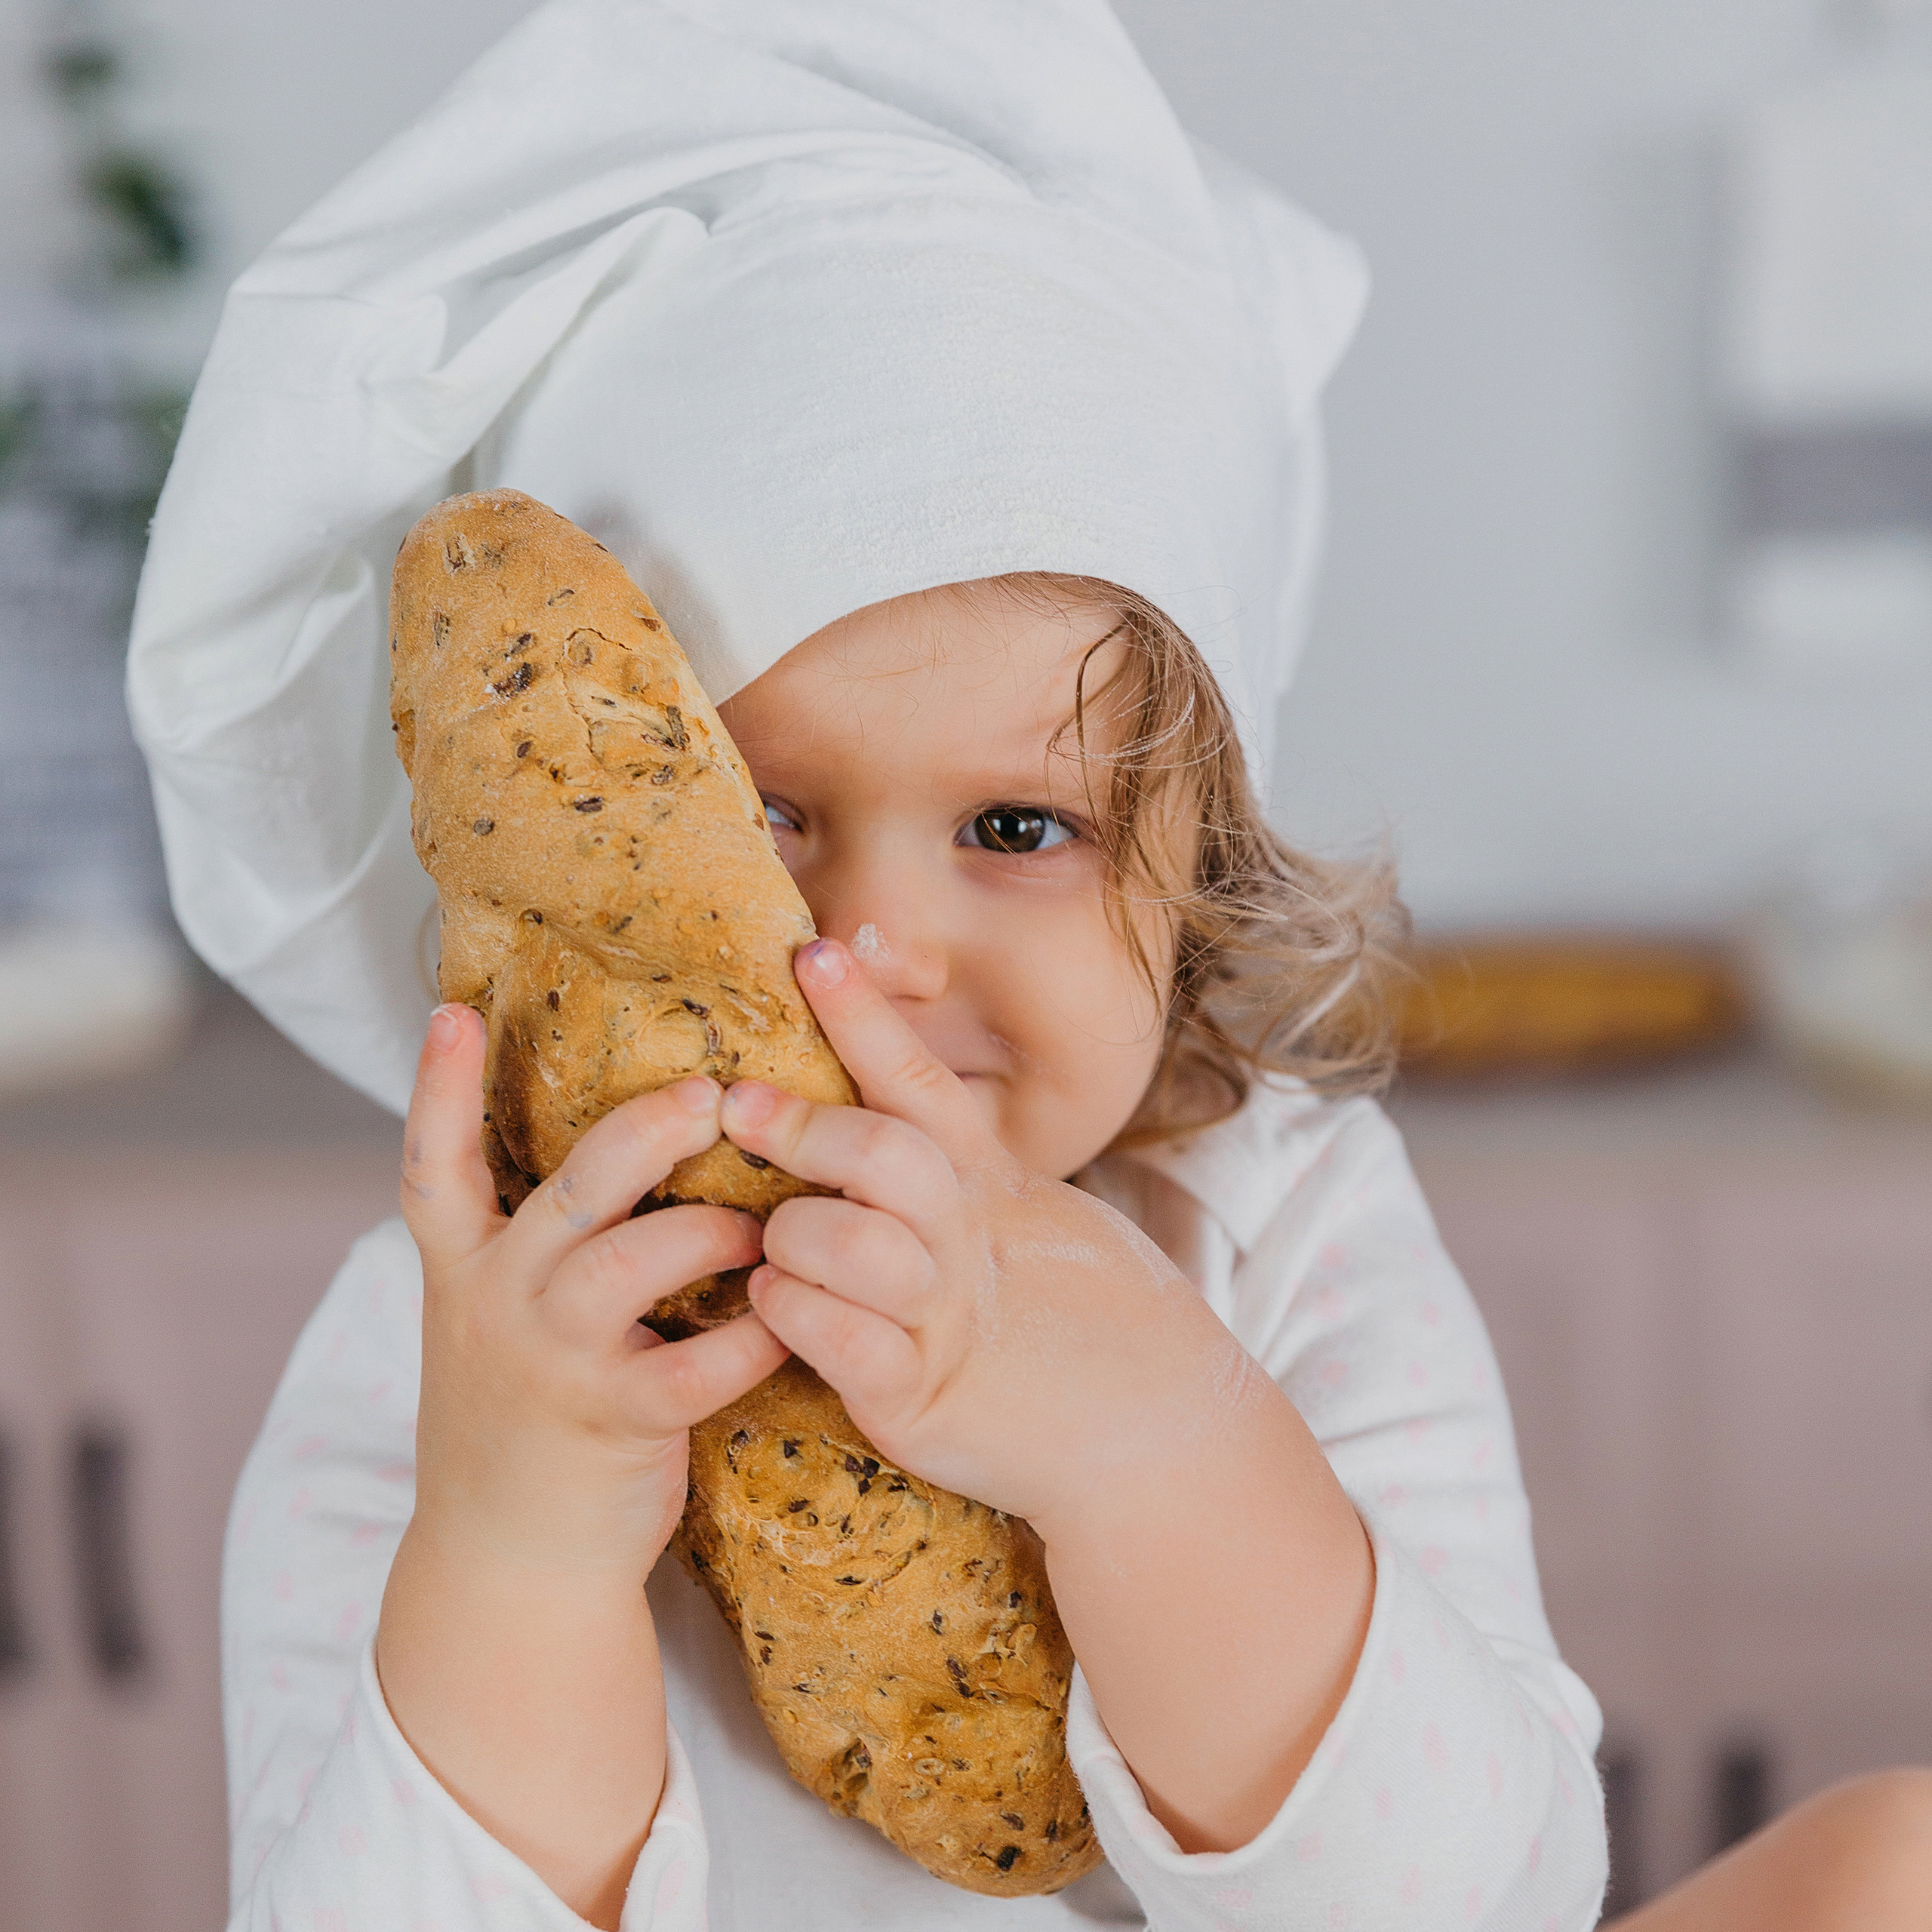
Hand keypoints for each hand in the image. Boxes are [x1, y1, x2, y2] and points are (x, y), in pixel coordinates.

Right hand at [399, 1002, 788, 1573]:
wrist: (508, 1558)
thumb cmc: (527, 1413)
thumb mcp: (494, 1319)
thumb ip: (531, 1241)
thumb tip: (610, 1145)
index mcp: (464, 1268)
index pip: (431, 1166)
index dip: (437, 1087)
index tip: (452, 1011)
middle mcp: (498, 1302)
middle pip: (571, 1190)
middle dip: (646, 1132)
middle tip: (713, 1094)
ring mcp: (553, 1362)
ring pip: (632, 1262)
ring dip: (711, 1228)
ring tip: (765, 1220)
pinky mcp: (615, 1421)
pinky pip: (698, 1364)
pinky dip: (753, 1334)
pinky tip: (789, 1315)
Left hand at [718, 941, 1258, 1537]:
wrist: (1158, 1442)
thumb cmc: (1076, 1330)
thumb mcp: (1036, 1225)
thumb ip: (967, 1176)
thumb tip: (888, 1121)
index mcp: (993, 1189)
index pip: (921, 1082)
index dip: (865, 1014)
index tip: (817, 948)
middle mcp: (969, 1242)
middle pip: (882, 1152)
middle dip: (805, 1123)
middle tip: (741, 1105)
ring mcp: (948, 1319)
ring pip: (848, 1243)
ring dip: (795, 1235)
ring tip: (775, 1248)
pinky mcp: (922, 1399)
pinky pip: (842, 1340)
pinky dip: (796, 1315)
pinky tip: (781, 1307)